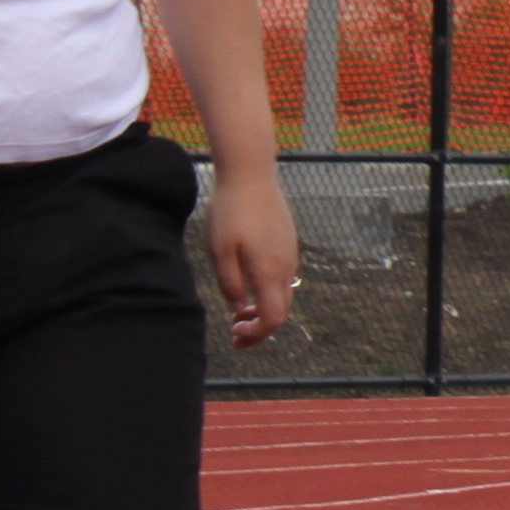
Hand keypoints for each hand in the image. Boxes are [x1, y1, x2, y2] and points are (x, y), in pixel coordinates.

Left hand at [206, 168, 299, 348]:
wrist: (251, 175)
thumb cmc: (231, 213)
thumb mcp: (219, 252)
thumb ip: (229, 285)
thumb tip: (238, 308)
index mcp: (268, 272)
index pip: (273, 319)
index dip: (256, 334)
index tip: (234, 332)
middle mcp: (285, 267)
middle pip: (281, 312)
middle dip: (259, 327)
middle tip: (233, 331)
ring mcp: (290, 254)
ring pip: (282, 295)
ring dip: (262, 308)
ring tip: (237, 310)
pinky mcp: (288, 243)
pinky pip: (282, 277)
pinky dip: (267, 291)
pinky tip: (248, 282)